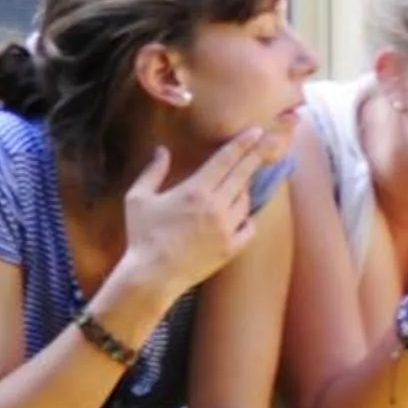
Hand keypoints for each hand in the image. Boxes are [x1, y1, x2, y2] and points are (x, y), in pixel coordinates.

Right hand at [118, 132, 267, 304]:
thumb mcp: (138, 199)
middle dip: (256, 155)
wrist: (152, 275)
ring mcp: (227, 228)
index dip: (242, 143)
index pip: (225, 160)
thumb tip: (161, 150)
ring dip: (244, 189)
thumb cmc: (142, 235)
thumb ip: (152, 172)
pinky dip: (247, 218)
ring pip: (246, 200)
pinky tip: (241, 215)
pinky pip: (249, 227)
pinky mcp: (231, 248)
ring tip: (240, 184)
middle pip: (243, 175)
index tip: (255, 131)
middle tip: (269, 142)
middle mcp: (216, 206)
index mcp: (195, 190)